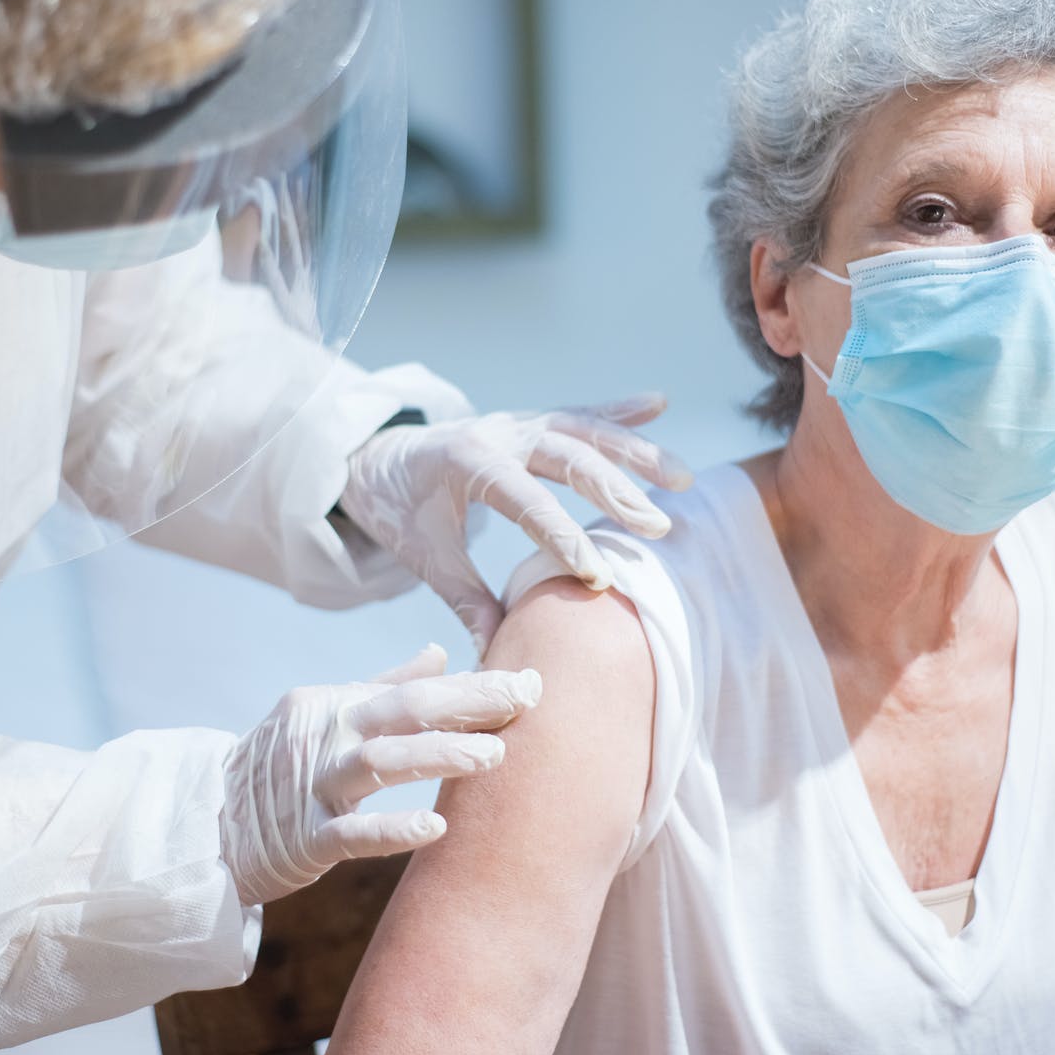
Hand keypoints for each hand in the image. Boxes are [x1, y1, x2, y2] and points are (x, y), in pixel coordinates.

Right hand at [222, 644, 539, 905]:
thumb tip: (441, 653)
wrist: (210, 822)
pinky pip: (350, 833)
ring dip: (437, 755)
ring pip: (378, 764)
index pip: (416, 690)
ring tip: (495, 757)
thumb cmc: (282, 765)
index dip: (474, 687)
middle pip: (404, 712)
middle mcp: (326, 737)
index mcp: (338, 705)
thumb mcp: (328, 715)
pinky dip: (392, 829)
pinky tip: (436, 827)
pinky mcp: (302, 838)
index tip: (530, 682)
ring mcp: (311, 787)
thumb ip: (384, 686)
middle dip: (468, 704)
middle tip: (526, 701)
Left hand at [338, 394, 692, 654]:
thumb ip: (464, 599)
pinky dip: (619, 412)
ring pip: (583, 430)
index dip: (561, 537)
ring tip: (680, 479)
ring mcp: (517, 422)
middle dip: (614, 490)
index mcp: (464, 462)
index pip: (522, 500)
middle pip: (565, 455)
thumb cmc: (398, 509)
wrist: (374, 457)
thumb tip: (498, 651)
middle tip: (656, 527)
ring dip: (634, 453)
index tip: (597, 576)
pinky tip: (659, 403)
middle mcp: (498, 432)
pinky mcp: (530, 422)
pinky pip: (580, 414)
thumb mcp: (422, 555)